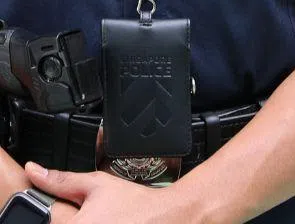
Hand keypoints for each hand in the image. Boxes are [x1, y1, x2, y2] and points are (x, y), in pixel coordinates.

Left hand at [24, 162, 198, 223]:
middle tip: (88, 211)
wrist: (165, 218)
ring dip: (77, 221)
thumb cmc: (134, 204)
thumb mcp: (97, 184)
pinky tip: (105, 222)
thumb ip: (62, 180)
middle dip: (64, 217)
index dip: (53, 211)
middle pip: (56, 223)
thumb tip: (34, 171)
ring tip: (98, 218)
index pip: (43, 216)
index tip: (67, 207)